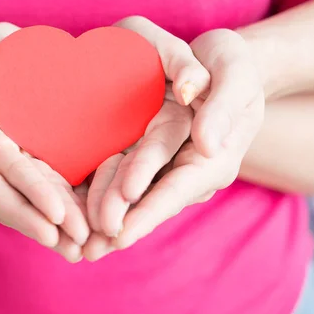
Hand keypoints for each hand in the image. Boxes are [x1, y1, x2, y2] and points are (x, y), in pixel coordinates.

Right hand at [0, 23, 88, 261]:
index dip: (19, 207)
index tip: (52, 226)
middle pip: (12, 203)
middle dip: (47, 225)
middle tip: (84, 248)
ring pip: (24, 199)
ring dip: (56, 222)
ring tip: (89, 242)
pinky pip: (29, 185)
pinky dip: (54, 200)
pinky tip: (81, 213)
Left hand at [84, 17, 264, 259]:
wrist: (223, 62)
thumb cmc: (233, 65)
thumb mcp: (235, 76)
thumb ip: (222, 108)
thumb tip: (206, 145)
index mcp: (214, 158)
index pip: (179, 188)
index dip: (150, 210)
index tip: (120, 233)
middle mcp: (190, 169)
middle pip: (152, 200)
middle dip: (121, 225)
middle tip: (88, 251)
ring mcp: (170, 165)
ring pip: (136, 194)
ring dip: (108, 217)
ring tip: (78, 243)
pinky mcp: (154, 156)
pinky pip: (127, 177)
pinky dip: (105, 193)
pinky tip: (79, 210)